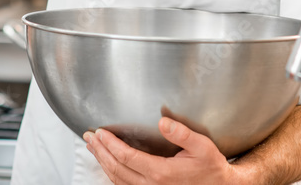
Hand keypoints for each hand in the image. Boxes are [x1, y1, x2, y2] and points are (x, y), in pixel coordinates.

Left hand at [84, 117, 249, 184]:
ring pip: (117, 180)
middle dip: (100, 151)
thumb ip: (182, 133)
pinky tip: (108, 164)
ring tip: (93, 148)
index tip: (100, 132)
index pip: (126, 156)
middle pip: (116, 168)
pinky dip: (112, 174)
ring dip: (102, 163)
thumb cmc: (211, 168)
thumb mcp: (203, 147)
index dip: (110, 144)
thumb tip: (162, 121)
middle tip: (89, 137)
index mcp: (161, 173)